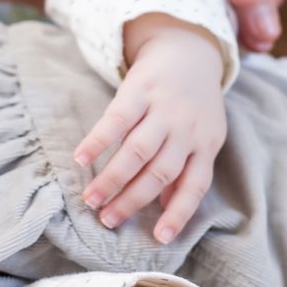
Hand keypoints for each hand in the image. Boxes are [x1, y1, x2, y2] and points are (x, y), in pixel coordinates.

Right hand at [77, 15, 225, 241]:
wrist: (188, 49)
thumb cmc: (193, 104)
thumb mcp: (203, 134)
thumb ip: (187, 170)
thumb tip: (167, 213)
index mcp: (206, 144)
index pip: (196, 185)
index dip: (179, 213)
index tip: (160, 237)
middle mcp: (187, 129)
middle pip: (160, 172)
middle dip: (132, 200)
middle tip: (107, 220)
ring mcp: (164, 108)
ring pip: (137, 150)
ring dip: (112, 178)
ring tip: (90, 199)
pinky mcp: (140, 89)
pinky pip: (117, 119)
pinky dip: (98, 140)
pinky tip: (80, 158)